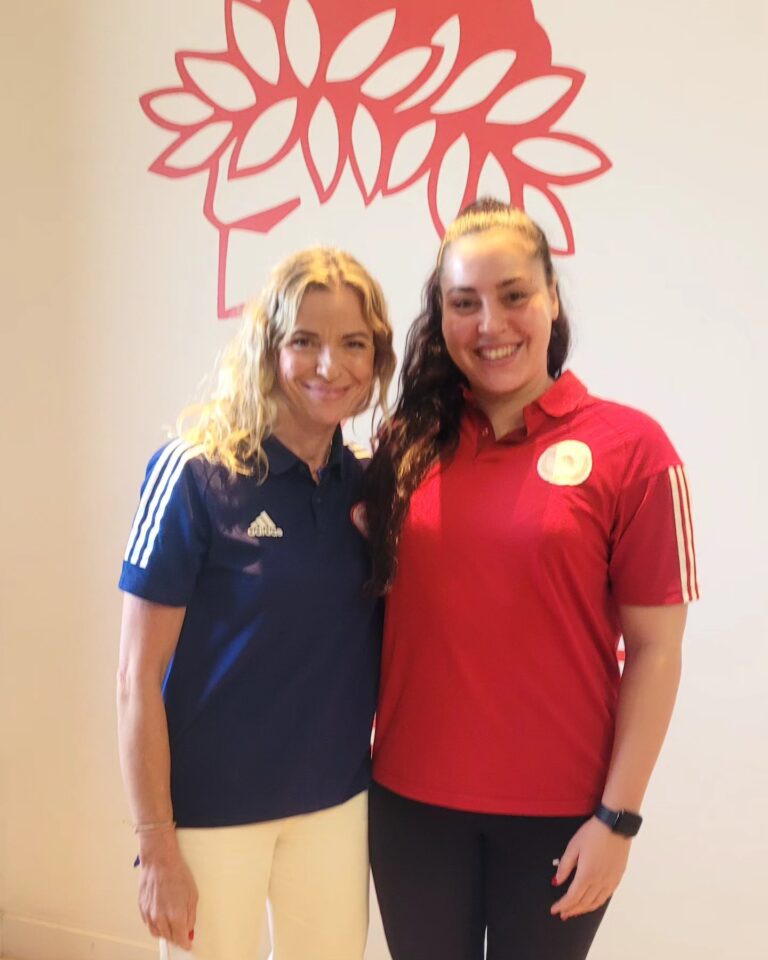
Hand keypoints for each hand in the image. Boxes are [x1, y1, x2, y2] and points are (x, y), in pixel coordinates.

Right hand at [137, 831, 197, 949]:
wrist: (160, 861)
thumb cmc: (177, 874)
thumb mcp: (192, 895)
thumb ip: (191, 916)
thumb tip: (189, 929)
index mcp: (176, 915)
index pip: (180, 939)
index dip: (185, 943)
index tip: (188, 944)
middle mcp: (161, 918)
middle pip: (169, 938)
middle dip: (176, 937)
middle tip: (181, 933)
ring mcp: (149, 914)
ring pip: (157, 933)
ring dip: (165, 932)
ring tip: (172, 923)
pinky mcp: (142, 909)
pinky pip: (149, 924)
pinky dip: (156, 924)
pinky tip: (162, 915)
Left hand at [550, 816, 629, 920]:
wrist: (616, 826)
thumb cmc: (592, 833)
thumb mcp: (573, 846)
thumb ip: (565, 866)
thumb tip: (557, 882)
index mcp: (587, 875)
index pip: (572, 897)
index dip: (562, 905)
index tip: (554, 910)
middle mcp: (599, 882)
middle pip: (583, 903)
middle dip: (571, 910)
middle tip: (562, 914)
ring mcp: (610, 881)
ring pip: (595, 903)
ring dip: (583, 910)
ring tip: (574, 912)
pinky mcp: (617, 878)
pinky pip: (605, 897)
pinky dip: (595, 904)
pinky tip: (590, 903)